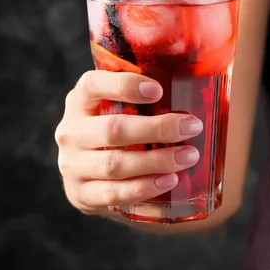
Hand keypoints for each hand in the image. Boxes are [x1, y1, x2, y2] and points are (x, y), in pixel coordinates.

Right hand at [55, 70, 202, 214]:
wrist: (86, 171)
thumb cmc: (115, 127)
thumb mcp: (116, 105)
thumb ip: (142, 94)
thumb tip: (199, 76)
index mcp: (79, 100)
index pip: (92, 85)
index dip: (124, 86)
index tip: (158, 90)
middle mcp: (70, 131)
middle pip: (113, 129)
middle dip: (157, 129)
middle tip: (192, 126)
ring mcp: (71, 165)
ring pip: (115, 164)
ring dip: (156, 161)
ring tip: (188, 156)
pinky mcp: (79, 194)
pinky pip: (112, 193)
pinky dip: (143, 188)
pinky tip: (168, 181)